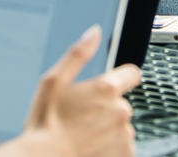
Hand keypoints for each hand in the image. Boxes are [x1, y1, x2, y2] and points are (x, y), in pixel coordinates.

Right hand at [22, 26, 140, 156]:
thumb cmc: (46, 124)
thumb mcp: (53, 81)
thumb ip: (78, 53)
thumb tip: (94, 33)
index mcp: (106, 89)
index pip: (132, 73)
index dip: (120, 78)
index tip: (107, 87)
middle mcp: (121, 111)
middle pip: (121, 102)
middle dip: (106, 108)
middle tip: (80, 116)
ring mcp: (125, 136)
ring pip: (120, 126)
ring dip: (107, 129)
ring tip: (82, 135)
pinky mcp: (125, 155)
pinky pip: (122, 146)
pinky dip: (110, 147)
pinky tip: (90, 147)